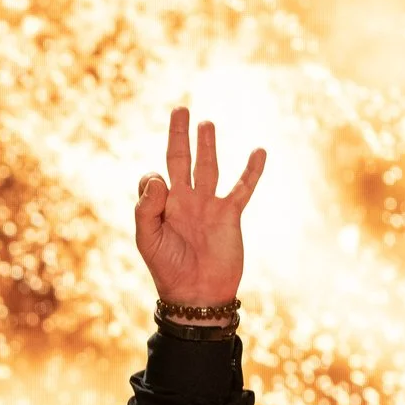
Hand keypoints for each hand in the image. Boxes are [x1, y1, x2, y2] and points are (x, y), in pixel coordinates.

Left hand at [132, 106, 263, 311]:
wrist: (198, 295)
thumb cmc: (168, 270)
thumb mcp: (148, 241)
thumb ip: (146, 209)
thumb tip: (157, 177)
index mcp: (162, 207)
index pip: (154, 179)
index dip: (154, 179)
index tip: (160, 186)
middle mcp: (185, 201)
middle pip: (181, 160)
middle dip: (180, 135)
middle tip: (181, 109)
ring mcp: (208, 206)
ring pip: (209, 167)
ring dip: (208, 145)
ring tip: (207, 124)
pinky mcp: (230, 215)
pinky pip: (242, 187)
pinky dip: (251, 171)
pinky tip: (259, 151)